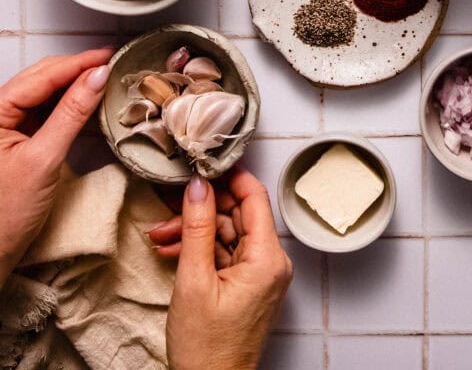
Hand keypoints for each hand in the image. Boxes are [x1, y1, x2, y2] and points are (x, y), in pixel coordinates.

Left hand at [0, 49, 112, 286]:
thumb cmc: (6, 215)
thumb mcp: (43, 160)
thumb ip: (71, 113)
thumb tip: (97, 76)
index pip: (42, 75)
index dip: (78, 63)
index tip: (110, 56)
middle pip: (43, 78)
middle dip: (78, 70)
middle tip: (113, 66)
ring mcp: (6, 126)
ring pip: (45, 93)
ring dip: (75, 86)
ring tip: (105, 81)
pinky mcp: (17, 140)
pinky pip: (46, 112)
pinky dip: (69, 106)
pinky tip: (88, 103)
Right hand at [149, 168, 292, 369]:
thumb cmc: (206, 349)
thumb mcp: (194, 281)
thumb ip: (197, 227)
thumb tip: (198, 186)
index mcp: (267, 258)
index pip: (254, 196)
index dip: (228, 176)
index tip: (202, 164)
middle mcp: (270, 263)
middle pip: (238, 214)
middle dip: (200, 208)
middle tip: (168, 200)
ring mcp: (259, 275)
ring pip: (227, 233)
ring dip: (193, 230)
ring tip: (159, 234)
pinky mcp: (246, 286)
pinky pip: (224, 254)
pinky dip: (199, 250)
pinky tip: (170, 250)